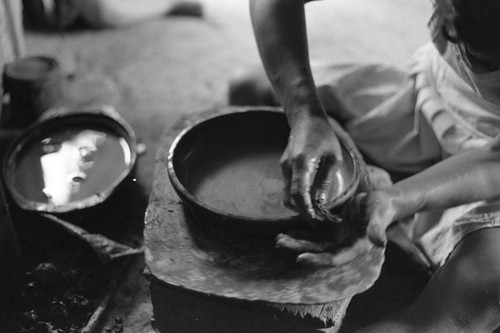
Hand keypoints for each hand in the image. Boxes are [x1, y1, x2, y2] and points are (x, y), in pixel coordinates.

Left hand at [276, 190, 395, 265]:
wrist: (377, 200)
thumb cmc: (380, 207)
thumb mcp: (379, 214)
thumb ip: (377, 228)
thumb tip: (381, 242)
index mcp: (355, 247)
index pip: (334, 258)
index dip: (318, 259)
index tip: (300, 258)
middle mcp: (343, 245)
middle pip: (319, 252)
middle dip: (299, 249)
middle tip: (280, 243)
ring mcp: (336, 237)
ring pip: (313, 243)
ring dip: (296, 242)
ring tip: (279, 239)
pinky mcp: (330, 228)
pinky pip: (313, 232)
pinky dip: (301, 231)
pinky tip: (287, 230)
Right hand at [281, 113, 342, 221]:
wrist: (305, 118)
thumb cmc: (323, 135)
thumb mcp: (332, 158)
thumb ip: (325, 181)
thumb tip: (321, 203)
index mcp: (301, 163)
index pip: (298, 194)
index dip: (305, 210)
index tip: (315, 221)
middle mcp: (288, 167)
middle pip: (289, 198)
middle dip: (302, 211)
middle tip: (318, 219)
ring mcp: (284, 167)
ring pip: (287, 194)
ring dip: (299, 205)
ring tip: (317, 210)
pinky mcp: (285, 167)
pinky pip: (289, 187)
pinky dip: (298, 196)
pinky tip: (311, 197)